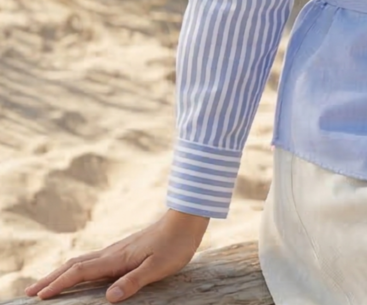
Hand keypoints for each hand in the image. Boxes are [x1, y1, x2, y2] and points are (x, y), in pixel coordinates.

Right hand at [23, 209, 209, 300]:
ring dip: (61, 273)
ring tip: (47, 284)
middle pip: (74, 265)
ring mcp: (117, 250)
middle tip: (29, 292)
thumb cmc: (175, 245)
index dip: (58, 284)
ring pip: (82, 261)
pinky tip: (80, 274)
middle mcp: (112, 253)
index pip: (79, 272)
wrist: (186, 220)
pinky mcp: (124, 250)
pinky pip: (93, 260)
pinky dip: (77, 268)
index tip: (39, 297)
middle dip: (51, 278)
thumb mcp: (157, 268)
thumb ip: (133, 282)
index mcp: (116, 259)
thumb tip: (108, 298)